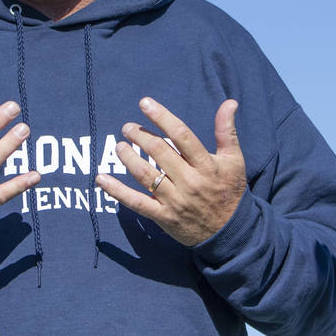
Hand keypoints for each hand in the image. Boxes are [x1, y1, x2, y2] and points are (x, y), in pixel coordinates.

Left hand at [95, 96, 246, 245]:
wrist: (229, 233)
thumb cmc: (229, 191)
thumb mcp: (234, 160)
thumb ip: (226, 130)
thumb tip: (229, 102)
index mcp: (206, 165)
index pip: (181, 135)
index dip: (161, 117)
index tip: (145, 103)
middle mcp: (189, 181)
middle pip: (159, 152)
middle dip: (139, 136)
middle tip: (127, 127)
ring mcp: (174, 200)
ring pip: (145, 174)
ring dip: (128, 157)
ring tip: (119, 146)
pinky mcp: (163, 217)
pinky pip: (136, 203)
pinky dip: (116, 191)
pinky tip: (101, 179)